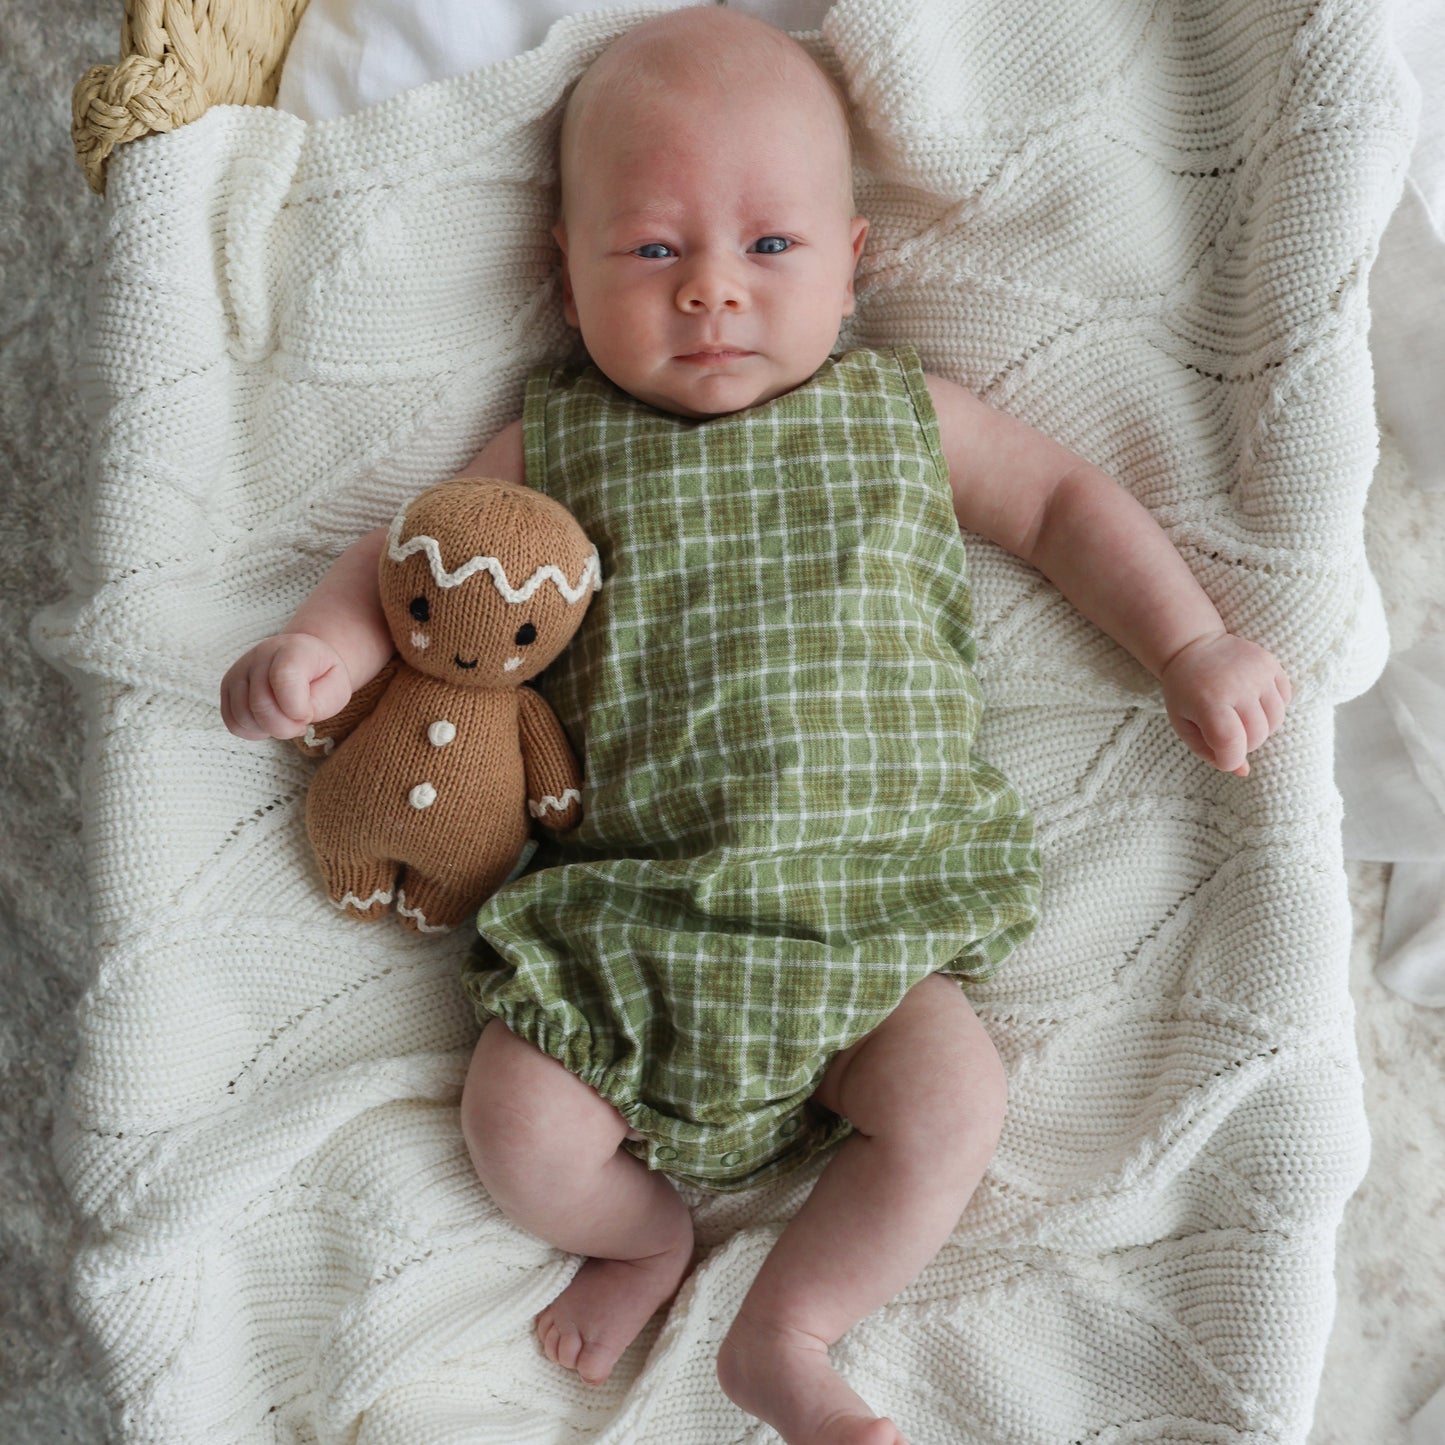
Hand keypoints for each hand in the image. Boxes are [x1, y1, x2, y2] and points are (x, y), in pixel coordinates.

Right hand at [220, 632, 353, 740]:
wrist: (306, 661)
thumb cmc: (322, 677)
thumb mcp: (337, 687)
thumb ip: (319, 703)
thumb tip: (293, 717)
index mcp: (293, 649)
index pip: (284, 678)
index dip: (296, 708)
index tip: (307, 716)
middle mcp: (260, 655)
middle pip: (260, 703)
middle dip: (285, 727)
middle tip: (300, 724)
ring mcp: (239, 669)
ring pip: (244, 716)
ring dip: (269, 730)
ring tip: (286, 720)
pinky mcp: (227, 686)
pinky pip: (233, 722)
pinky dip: (253, 731)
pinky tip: (269, 723)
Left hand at [1159, 632, 1291, 776]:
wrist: (1192, 647)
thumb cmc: (1185, 692)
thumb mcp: (1184, 724)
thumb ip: (1208, 751)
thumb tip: (1243, 771)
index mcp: (1208, 701)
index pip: (1231, 743)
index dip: (1230, 759)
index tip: (1223, 757)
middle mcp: (1237, 685)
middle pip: (1257, 736)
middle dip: (1245, 745)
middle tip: (1229, 733)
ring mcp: (1257, 673)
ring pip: (1276, 721)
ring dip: (1261, 728)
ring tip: (1240, 717)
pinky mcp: (1271, 664)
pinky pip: (1285, 699)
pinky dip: (1272, 709)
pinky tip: (1253, 701)